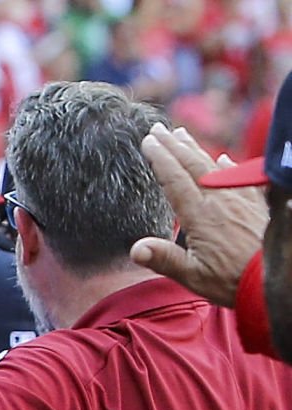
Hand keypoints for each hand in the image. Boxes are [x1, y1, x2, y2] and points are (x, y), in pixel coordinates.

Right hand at [131, 123, 267, 306]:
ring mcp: (240, 200)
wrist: (273, 279)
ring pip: (214, 167)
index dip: (160, 159)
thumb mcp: (192, 276)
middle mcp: (219, 201)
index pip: (174, 180)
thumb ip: (164, 259)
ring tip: (182, 135)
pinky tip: (224, 158)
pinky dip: (230, 166)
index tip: (148, 141)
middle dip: (173, 145)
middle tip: (159, 128)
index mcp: (200, 216)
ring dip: (196, 149)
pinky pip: (241, 178)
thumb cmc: (231, 281)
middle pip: (192, 166)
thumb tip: (135, 249)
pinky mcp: (256, 205)